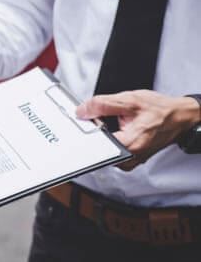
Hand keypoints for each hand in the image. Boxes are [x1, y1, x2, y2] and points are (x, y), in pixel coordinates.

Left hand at [76, 90, 200, 169]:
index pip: (94, 145)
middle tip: (100, 118)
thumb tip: (83, 111)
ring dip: (102, 135)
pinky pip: (111, 150)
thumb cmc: (160, 110)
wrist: (178, 116)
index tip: (83, 123)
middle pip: (96, 148)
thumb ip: (102, 105)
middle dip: (94, 132)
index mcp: (129, 145)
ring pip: (103, 150)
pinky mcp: (130, 158)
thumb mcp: (130, 100)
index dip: (86, 131)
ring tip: (113, 122)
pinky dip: (109, 138)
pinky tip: (116, 128)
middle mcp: (129, 157)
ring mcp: (130, 160)